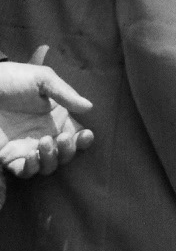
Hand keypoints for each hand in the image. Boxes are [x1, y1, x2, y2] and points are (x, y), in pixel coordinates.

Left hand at [0, 52, 94, 178]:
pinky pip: (26, 172)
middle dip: (68, 150)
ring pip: (49, 166)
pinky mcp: (11, 156)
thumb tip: (89, 107)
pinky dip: (32, 168)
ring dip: (52, 159)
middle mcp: (46, 134)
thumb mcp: (43, 79)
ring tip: (44, 142)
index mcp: (57, 117)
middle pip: (66, 153)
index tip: (86, 135)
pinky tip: (31, 155)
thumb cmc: (14, 79)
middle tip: (62, 138)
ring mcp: (28, 147)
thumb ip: (65, 93)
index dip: (84, 139)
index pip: (77, 133)